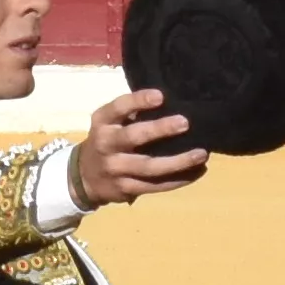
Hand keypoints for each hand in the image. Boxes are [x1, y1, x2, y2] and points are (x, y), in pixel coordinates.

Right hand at [75, 88, 208, 205]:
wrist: (84, 178)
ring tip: (201, 154)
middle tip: (185, 122)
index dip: (138, 101)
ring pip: (149, 167)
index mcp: (103, 122)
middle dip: (160, 129)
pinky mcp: (126, 188)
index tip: (161, 96)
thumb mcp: (109, 123)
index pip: (118, 108)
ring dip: (178, 161)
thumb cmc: (107, 141)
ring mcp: (115, 169)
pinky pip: (155, 186)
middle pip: (133, 137)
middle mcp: (106, 144)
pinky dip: (178, 180)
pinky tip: (197, 172)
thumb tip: (172, 102)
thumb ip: (131, 113)